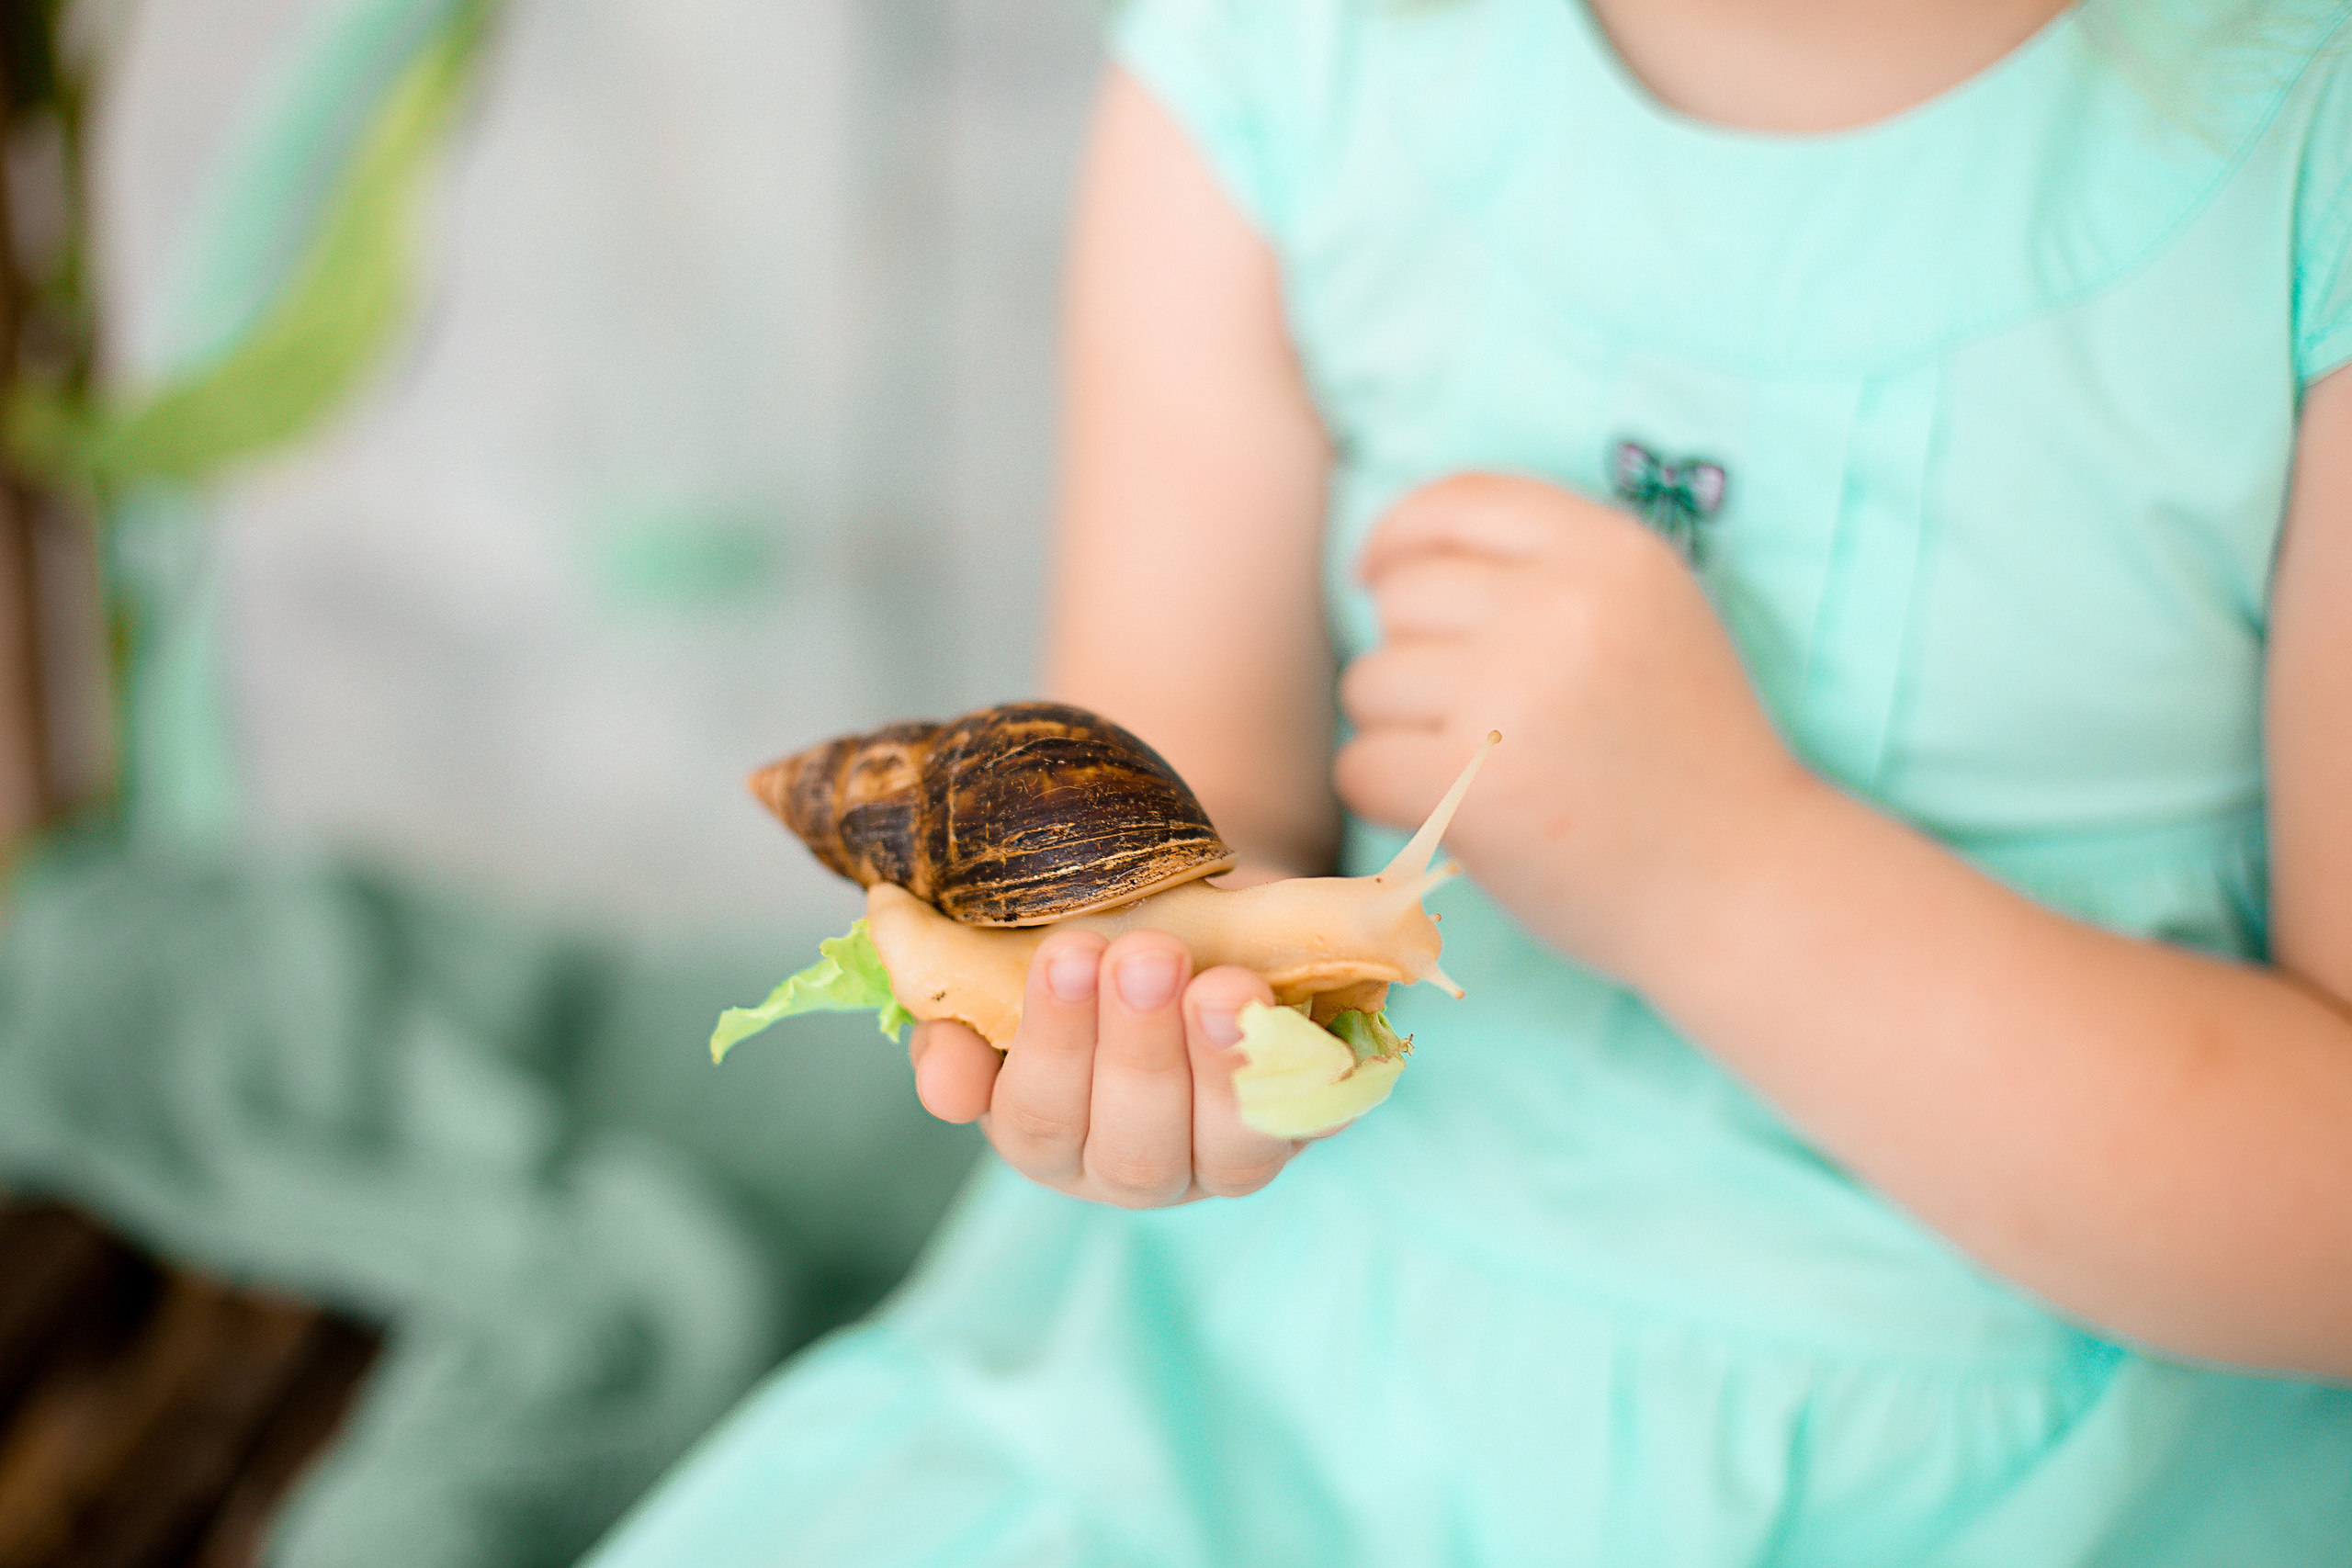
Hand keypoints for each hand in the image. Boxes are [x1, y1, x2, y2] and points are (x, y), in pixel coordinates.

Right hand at [906, 928, 1310, 1206]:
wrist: (1189, 920)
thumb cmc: (1082, 949)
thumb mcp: (1004, 974)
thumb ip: (964, 1025)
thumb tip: (944, 1087)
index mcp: (1049, 1138)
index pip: (1038, 1121)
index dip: (1053, 1043)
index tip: (1066, 952)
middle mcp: (1135, 1168)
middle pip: (1134, 1147)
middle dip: (1139, 1049)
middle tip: (1146, 956)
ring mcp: (1226, 1157)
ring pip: (1229, 1151)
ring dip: (1223, 1067)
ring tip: (1221, 986)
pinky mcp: (1305, 1126)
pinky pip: (1315, 1119)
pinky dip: (1309, 1073)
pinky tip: (1294, 1015)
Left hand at [1335, 473, 1816, 987]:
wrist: (1747, 882)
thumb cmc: (1687, 757)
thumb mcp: (1653, 616)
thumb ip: (1549, 568)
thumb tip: (1390, 561)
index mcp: (1612, 551)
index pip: (1458, 502)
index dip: (1399, 538)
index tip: (1380, 582)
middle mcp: (1561, 607)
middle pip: (1402, 597)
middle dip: (1414, 657)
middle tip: (1477, 719)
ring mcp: (1515, 696)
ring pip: (1370, 683)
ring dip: (1399, 731)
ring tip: (1482, 770)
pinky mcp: (1474, 788)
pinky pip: (1359, 766)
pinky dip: (1387, 799)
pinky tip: (1449, 815)